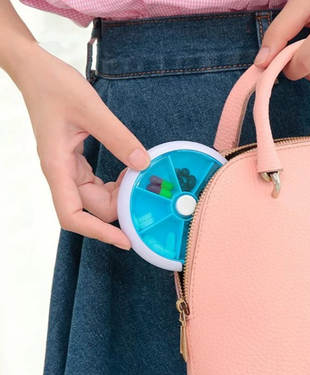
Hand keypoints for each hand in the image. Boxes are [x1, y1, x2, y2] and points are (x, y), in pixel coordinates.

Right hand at [15, 44, 149, 249]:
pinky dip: (115, 183)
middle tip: (146, 196)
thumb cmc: (54, 86)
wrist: (36, 72)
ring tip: (141, 181)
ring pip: (96, 199)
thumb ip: (118, 138)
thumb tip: (143, 164)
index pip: (72, 215)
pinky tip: (130, 170)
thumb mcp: (91, 109)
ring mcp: (68, 169)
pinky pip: (97, 184)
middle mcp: (61, 174)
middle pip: (90, 210)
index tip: (124, 240)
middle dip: (119, 208)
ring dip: (119, 196)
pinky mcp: (76, 162)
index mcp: (57, 167)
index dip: (97, 233)